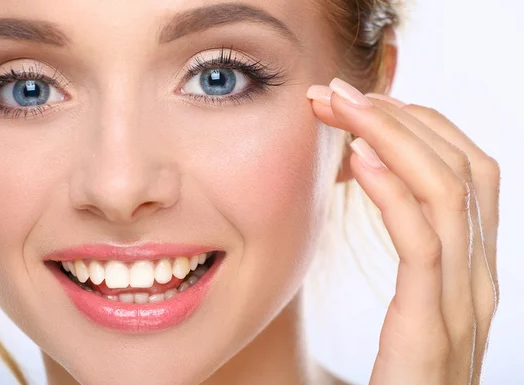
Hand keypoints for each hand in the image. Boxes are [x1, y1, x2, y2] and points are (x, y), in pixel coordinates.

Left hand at [307, 78, 499, 384]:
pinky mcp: (431, 329)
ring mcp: (465, 303)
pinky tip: (359, 160)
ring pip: (447, 192)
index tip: (366, 102)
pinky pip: (422, 245)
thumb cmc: (401, 372)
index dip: (420, 125)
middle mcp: (481, 277)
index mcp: (475, 266)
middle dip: (399, 118)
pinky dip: (393, 194)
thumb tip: (373, 175)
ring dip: (392, 138)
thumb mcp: (414, 301)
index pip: (467, 170)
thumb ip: (411, 245)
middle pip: (459, 168)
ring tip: (342, 108)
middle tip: (339, 92)